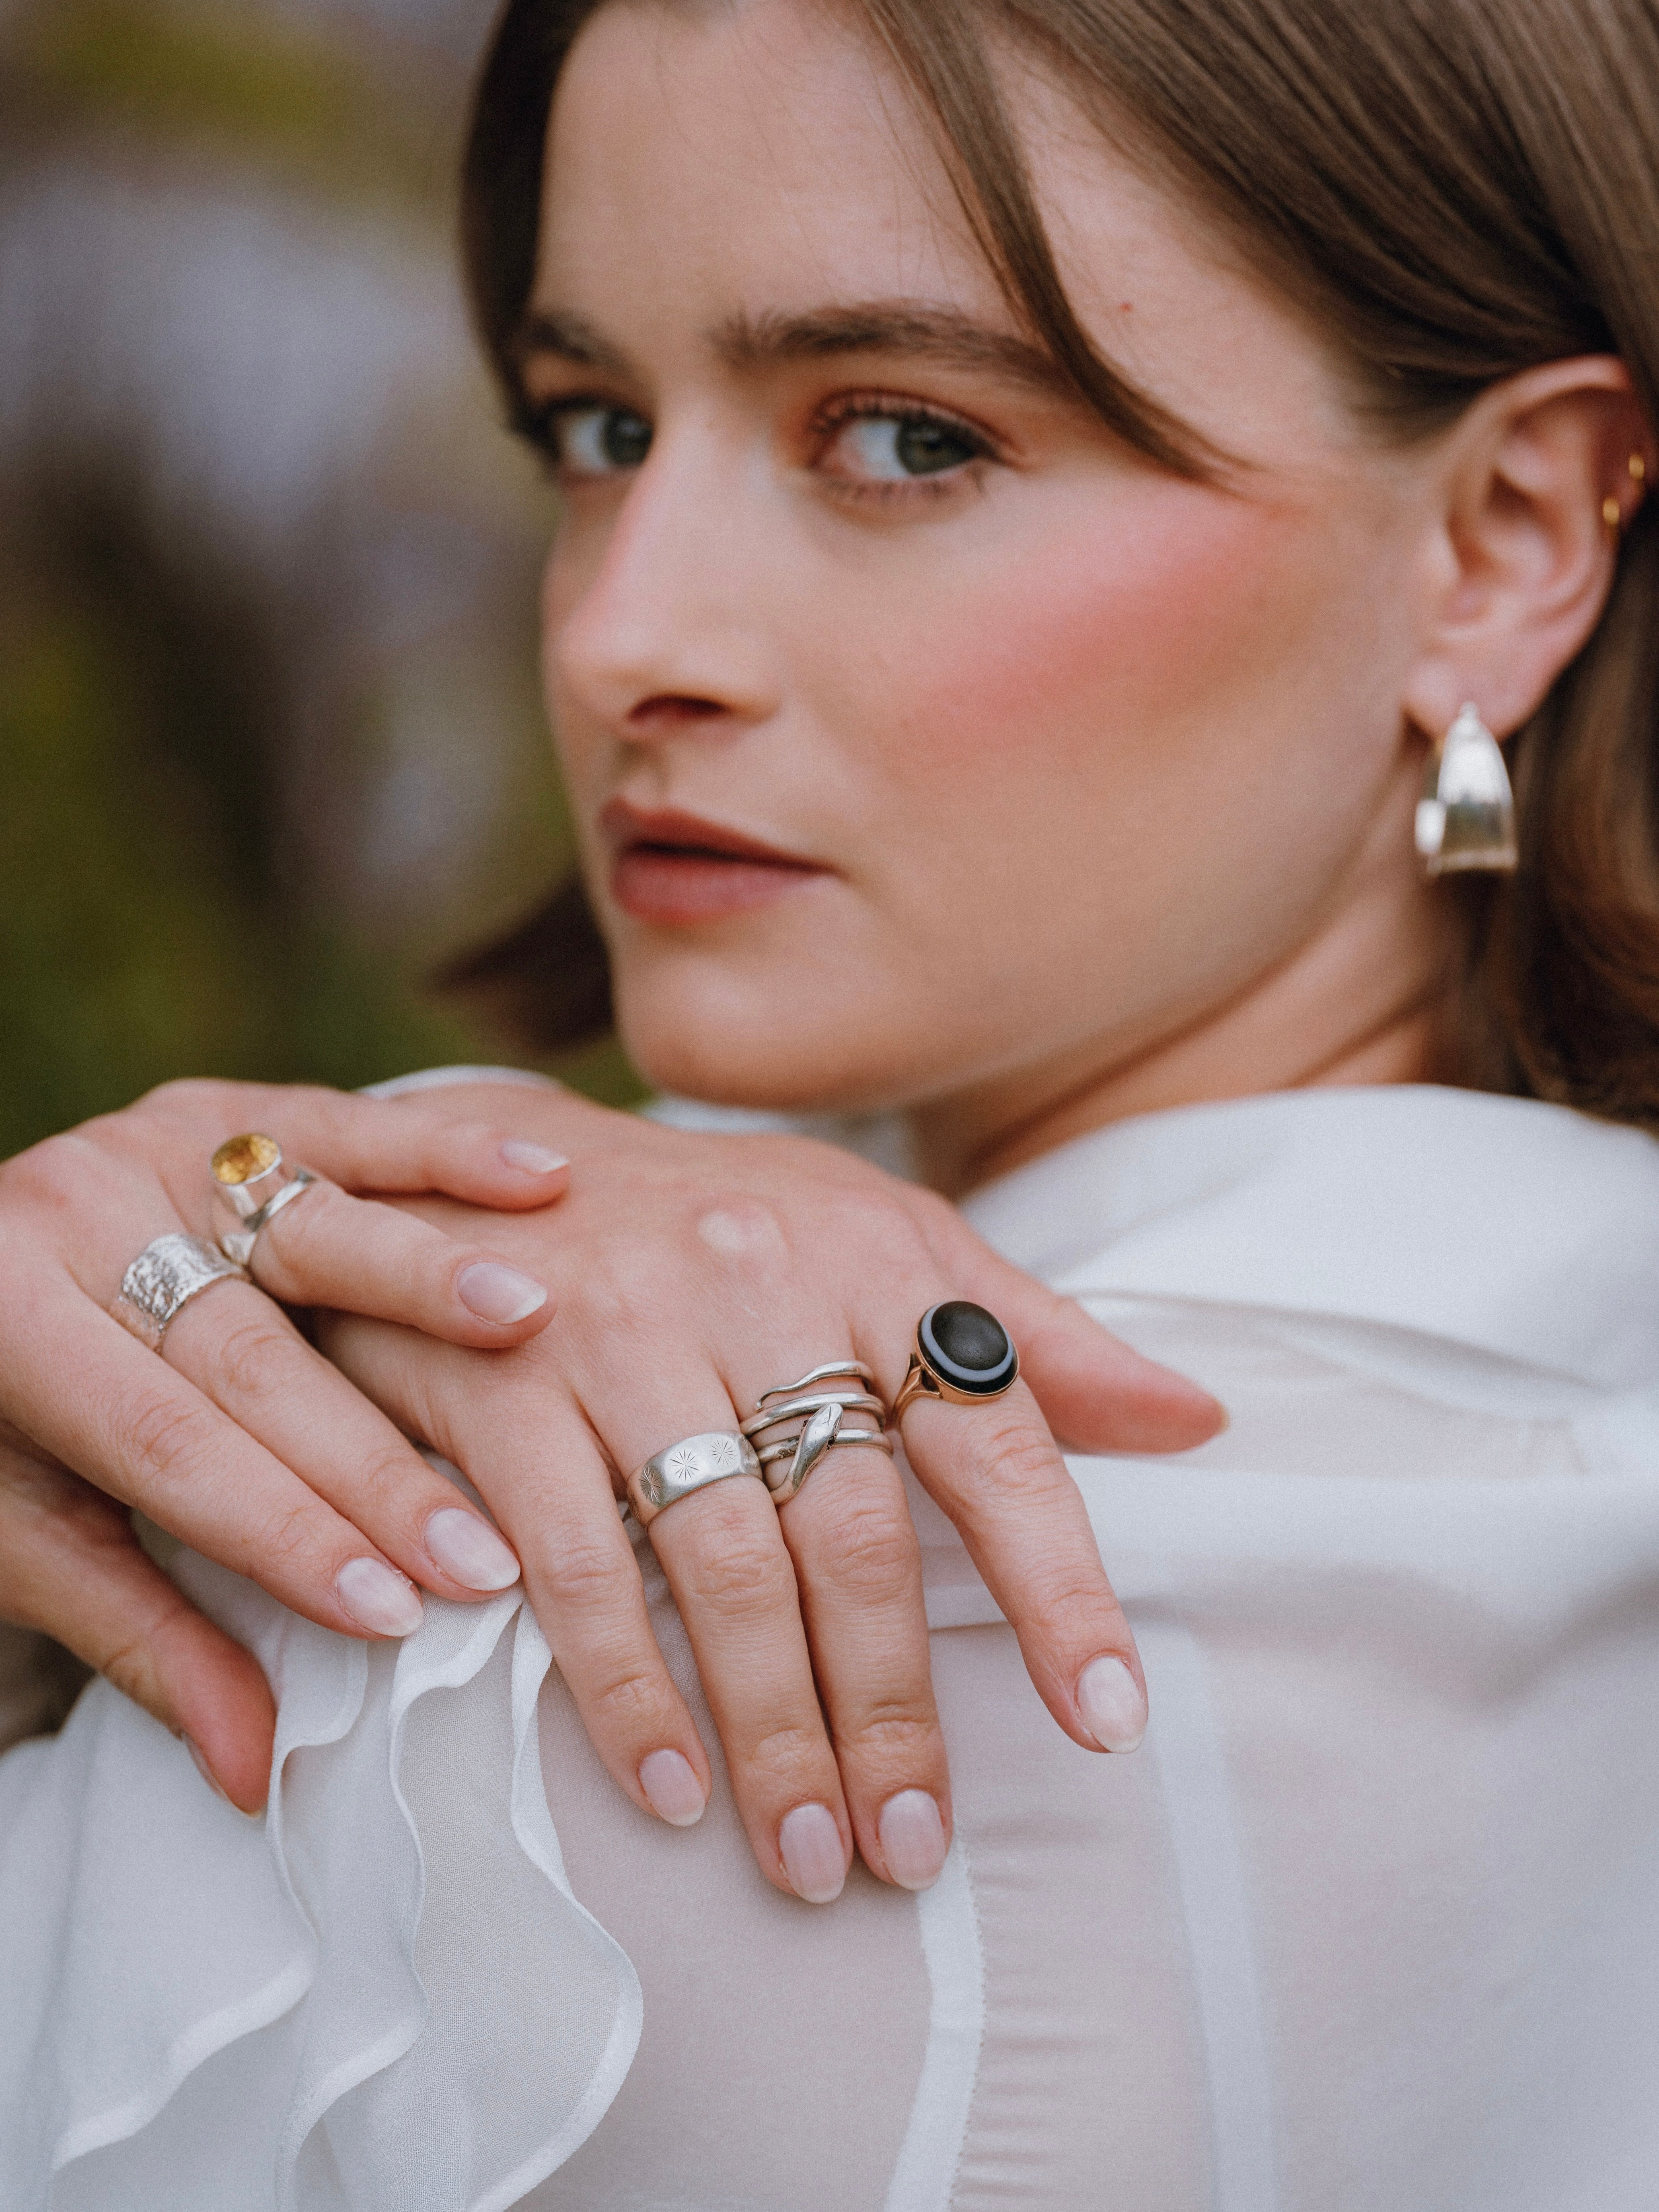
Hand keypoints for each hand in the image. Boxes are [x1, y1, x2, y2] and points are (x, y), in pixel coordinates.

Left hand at [0, 1079, 570, 1807]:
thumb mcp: (31, 1536)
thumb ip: (146, 1638)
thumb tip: (252, 1775)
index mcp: (4, 1323)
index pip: (168, 1445)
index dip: (283, 1531)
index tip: (395, 1612)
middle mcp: (71, 1216)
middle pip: (246, 1351)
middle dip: (372, 1460)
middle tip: (487, 1549)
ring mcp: (149, 1145)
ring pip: (306, 1219)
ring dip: (428, 1273)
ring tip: (532, 1318)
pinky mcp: (216, 1107)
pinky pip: (341, 1123)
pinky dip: (444, 1148)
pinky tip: (538, 1176)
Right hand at [320, 1082, 1223, 1901]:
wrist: (491, 1155)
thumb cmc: (724, 1219)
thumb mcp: (884, 1237)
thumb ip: (1032, 1337)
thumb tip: (1195, 1419)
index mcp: (873, 1255)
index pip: (993, 1438)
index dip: (1058, 1586)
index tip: (1108, 1720)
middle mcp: (757, 1284)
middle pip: (853, 1530)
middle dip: (891, 1707)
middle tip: (911, 1846)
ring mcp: (624, 1330)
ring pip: (723, 1562)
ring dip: (771, 1727)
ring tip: (807, 1853)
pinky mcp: (505, 1379)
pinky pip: (574, 1559)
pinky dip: (624, 1684)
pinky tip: (668, 1782)